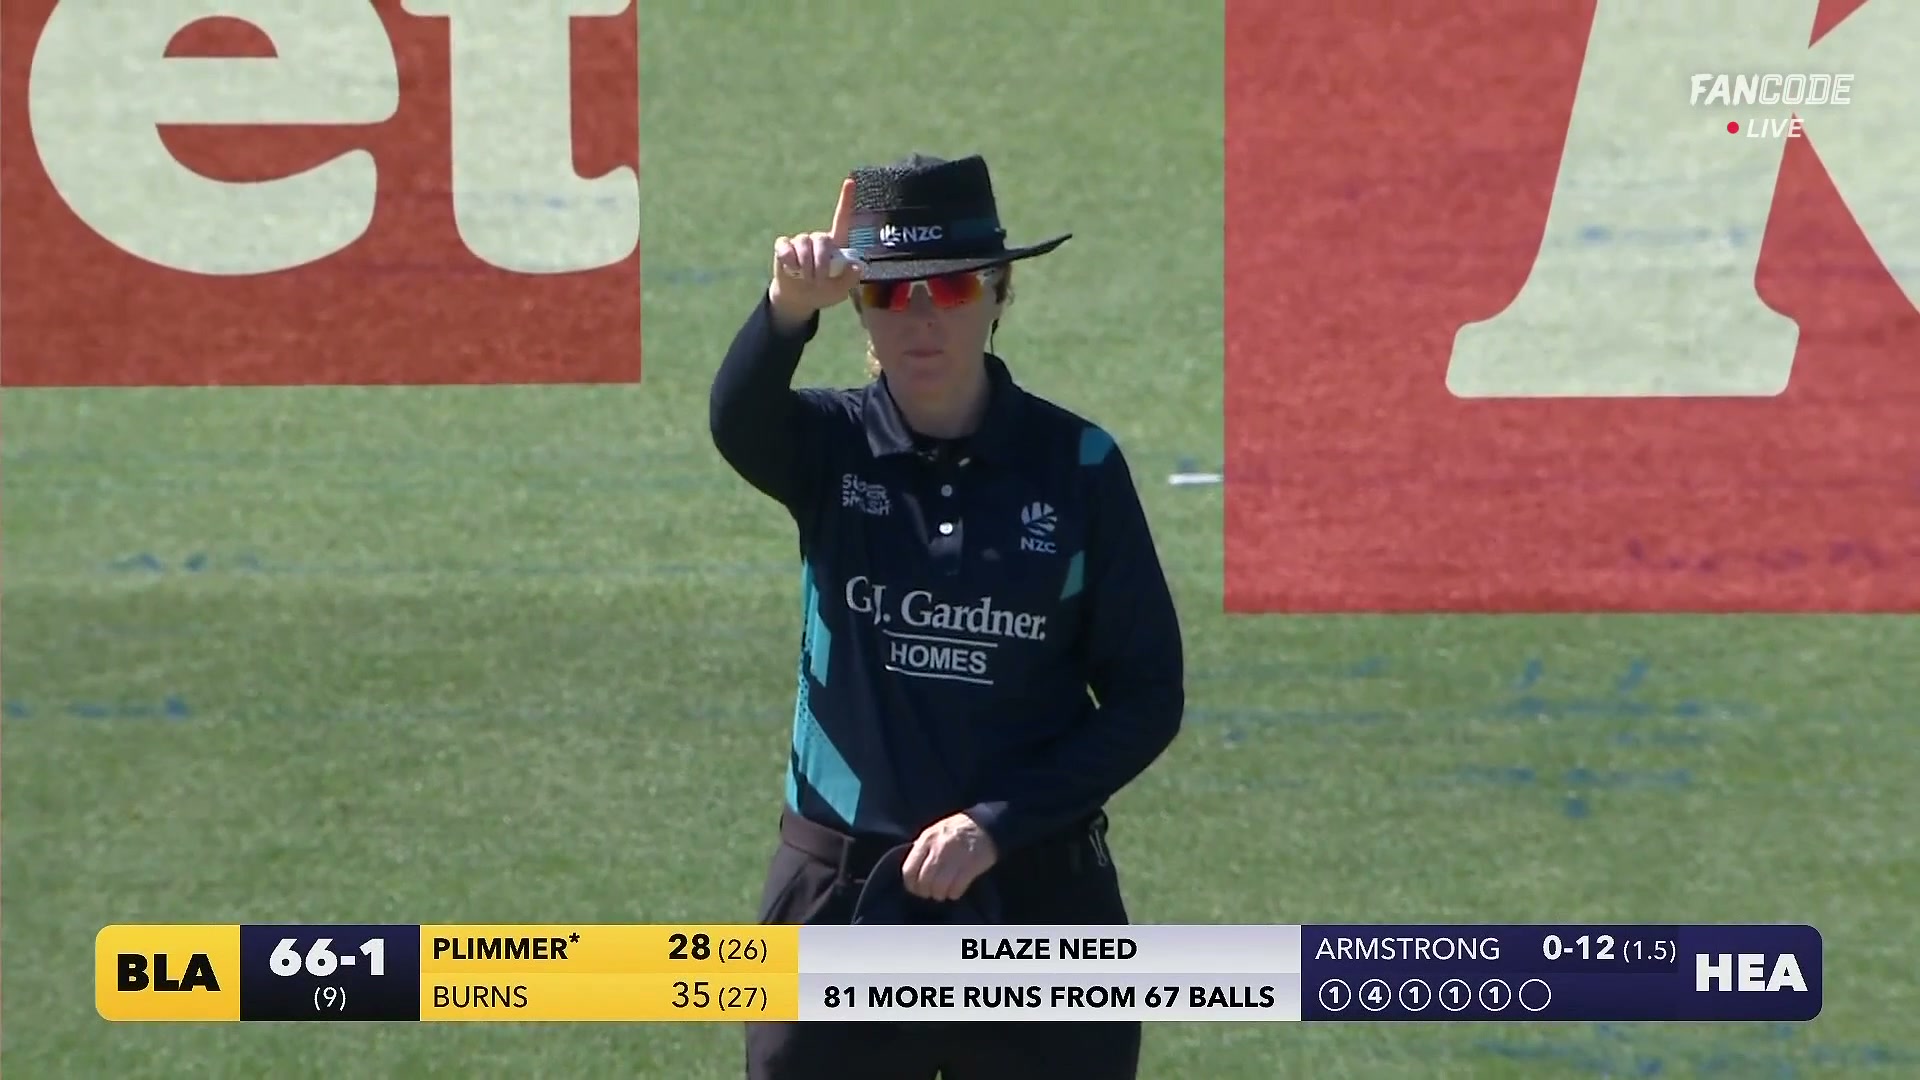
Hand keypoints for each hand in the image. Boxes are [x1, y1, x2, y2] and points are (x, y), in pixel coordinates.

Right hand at [768, 177, 866, 321]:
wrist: (799, 299)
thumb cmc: (823, 292)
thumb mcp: (840, 291)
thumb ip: (850, 280)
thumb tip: (857, 267)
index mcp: (836, 245)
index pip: (842, 219)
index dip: (847, 200)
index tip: (851, 181)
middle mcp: (818, 239)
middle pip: (821, 239)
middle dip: (821, 261)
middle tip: (820, 280)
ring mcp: (800, 242)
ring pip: (803, 243)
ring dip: (806, 265)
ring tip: (807, 279)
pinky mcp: (784, 247)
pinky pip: (785, 247)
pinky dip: (789, 261)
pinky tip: (792, 270)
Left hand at [901, 812, 999, 901]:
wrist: (987, 825)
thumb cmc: (957, 830)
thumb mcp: (935, 832)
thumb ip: (923, 849)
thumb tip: (913, 872)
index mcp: (927, 839)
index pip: (909, 869)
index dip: (911, 884)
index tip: (916, 889)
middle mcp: (939, 848)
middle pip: (924, 881)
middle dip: (926, 891)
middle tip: (931, 893)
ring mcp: (955, 857)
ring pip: (939, 887)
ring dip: (940, 894)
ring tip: (943, 893)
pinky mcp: (971, 866)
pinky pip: (956, 888)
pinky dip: (954, 893)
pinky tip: (955, 891)